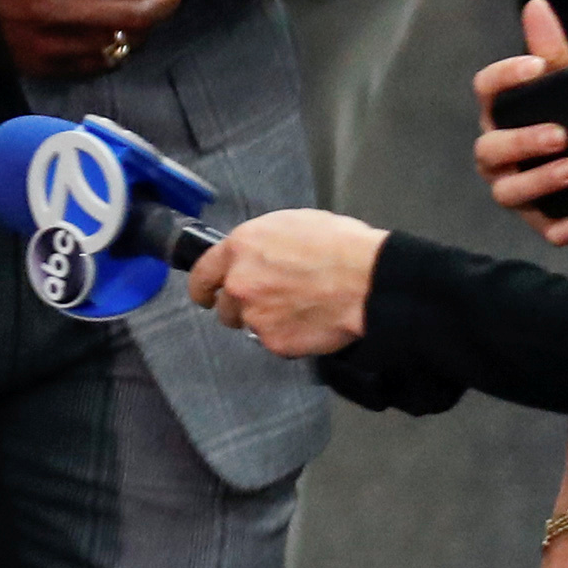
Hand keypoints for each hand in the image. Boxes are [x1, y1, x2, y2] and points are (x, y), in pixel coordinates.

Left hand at [188, 209, 384, 355]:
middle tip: (269, 302)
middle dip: (241, 307)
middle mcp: (239, 284)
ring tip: (296, 311)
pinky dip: (288, 337)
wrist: (366, 280)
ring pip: (249, 326)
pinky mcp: (275, 342)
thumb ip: (260, 245)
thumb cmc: (337, 245)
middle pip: (224, 307)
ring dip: (265, 322)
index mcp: (239, 249)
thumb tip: (255, 256)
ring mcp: (255, 316)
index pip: (201, 275)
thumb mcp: (289, 225)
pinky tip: (309, 323)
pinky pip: (274, 343)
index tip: (206, 295)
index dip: (203, 288)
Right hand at [472, 0, 567, 274]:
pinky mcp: (545, 223)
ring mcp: (520, 192)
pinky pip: (547, 229)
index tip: (537, 68)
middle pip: (490, 148)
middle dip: (522, 141)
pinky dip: (567, 224)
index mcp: (504, 117)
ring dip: (541, 181)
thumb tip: (537, 6)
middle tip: (562, 134)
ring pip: (509, 191)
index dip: (505, 77)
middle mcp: (502, 155)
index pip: (487, 91)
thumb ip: (554, 54)